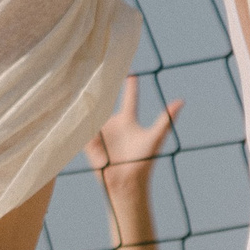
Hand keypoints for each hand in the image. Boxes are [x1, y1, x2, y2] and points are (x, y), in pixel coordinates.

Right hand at [86, 76, 181, 197]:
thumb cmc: (144, 161)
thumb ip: (166, 119)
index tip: (130, 68)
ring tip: (81, 81)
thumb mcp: (155, 137)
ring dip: (87, 100)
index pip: (129, 96)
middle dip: (103, 85)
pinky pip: (81, 128)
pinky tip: (68, 107)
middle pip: (107, 99)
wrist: (127, 183)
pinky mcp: (89, 143)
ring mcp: (100, 132)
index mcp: (128, 119)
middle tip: (99, 67)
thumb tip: (181, 101)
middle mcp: (113, 123)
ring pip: (92, 112)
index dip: (130, 83)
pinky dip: (75, 119)